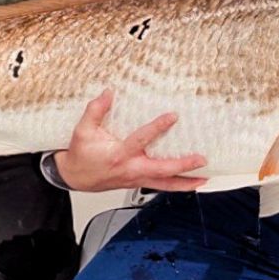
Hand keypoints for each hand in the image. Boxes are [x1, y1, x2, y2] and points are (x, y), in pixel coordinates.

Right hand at [53, 89, 207, 191]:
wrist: (74, 177)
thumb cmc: (81, 155)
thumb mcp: (82, 130)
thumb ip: (95, 110)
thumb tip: (108, 92)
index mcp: (119, 154)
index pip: (142, 140)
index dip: (158, 128)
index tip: (173, 116)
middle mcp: (130, 169)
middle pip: (161, 170)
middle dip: (183, 165)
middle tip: (200, 159)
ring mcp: (135, 179)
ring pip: (164, 185)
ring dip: (185, 183)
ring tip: (203, 179)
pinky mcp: (136, 183)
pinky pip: (160, 186)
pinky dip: (176, 186)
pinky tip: (189, 184)